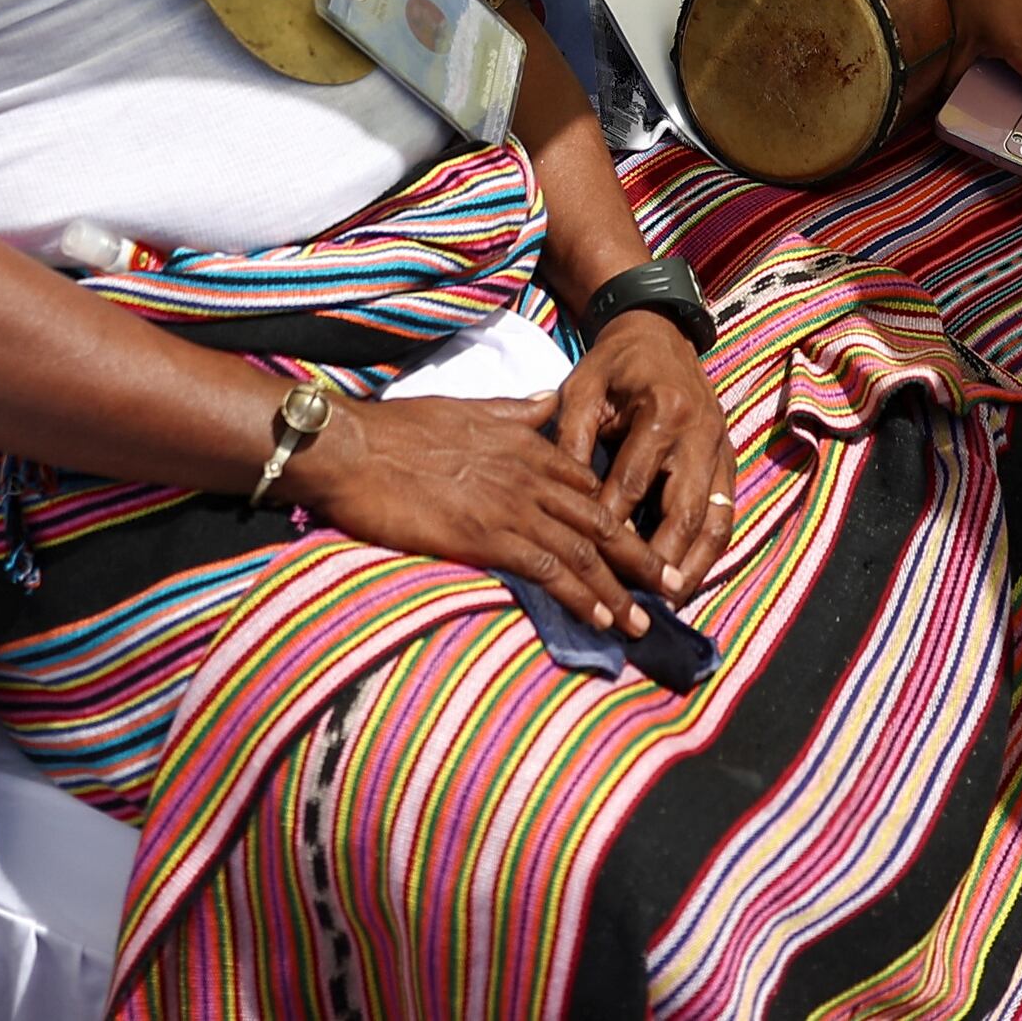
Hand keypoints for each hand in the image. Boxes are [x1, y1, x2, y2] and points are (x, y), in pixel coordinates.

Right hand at [286, 386, 665, 630]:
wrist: (354, 448)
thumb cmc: (400, 430)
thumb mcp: (470, 408)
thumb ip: (517, 411)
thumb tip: (549, 400)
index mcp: (527, 442)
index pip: (590, 485)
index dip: (619, 517)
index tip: (639, 544)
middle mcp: (530, 474)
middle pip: (601, 520)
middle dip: (637, 558)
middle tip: (666, 588)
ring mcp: (512, 506)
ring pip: (584, 550)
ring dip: (617, 589)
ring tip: (642, 621)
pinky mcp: (489, 536)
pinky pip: (549, 570)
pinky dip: (580, 596)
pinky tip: (599, 618)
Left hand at [551, 313, 738, 599]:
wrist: (659, 332)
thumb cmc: (614, 364)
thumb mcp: (582, 389)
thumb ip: (572, 440)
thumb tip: (560, 499)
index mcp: (662, 411)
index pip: (634, 482)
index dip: (612, 525)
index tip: (591, 562)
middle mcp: (699, 432)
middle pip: (683, 509)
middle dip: (662, 559)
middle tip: (639, 599)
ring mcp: (720, 447)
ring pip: (715, 518)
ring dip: (695, 564)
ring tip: (671, 600)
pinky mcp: (729, 459)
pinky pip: (727, 512)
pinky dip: (711, 548)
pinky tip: (691, 576)